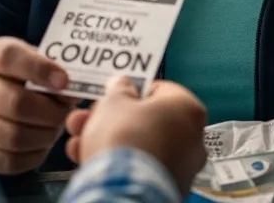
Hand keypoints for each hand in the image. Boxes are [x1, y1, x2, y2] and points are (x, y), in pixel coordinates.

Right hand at [0, 37, 78, 174]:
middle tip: (66, 113)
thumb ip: (55, 69)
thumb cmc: (23, 74)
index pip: (10, 58)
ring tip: (55, 128)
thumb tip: (77, 89)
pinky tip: (43, 143)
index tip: (65, 81)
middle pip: (16, 104)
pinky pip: (9, 161)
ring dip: (44, 135)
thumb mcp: (36, 59)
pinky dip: (33, 155)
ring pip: (14, 136)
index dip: (40, 69)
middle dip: (51, 112)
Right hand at [65, 77, 207, 195]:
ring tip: (80, 142)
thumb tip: (123, 85)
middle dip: (114, 120)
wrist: (124, 188)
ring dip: (111, 141)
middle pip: (147, 121)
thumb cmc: (124, 138)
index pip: (160, 90)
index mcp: (188, 107)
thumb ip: (119, 89)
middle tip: (89, 119)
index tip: (111, 97)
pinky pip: (142, 169)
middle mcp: (193, 137)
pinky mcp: (169, 188)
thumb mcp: (114, 101)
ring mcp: (184, 166)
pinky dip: (121, 165)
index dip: (130, 92)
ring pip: (142, 146)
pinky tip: (92, 163)